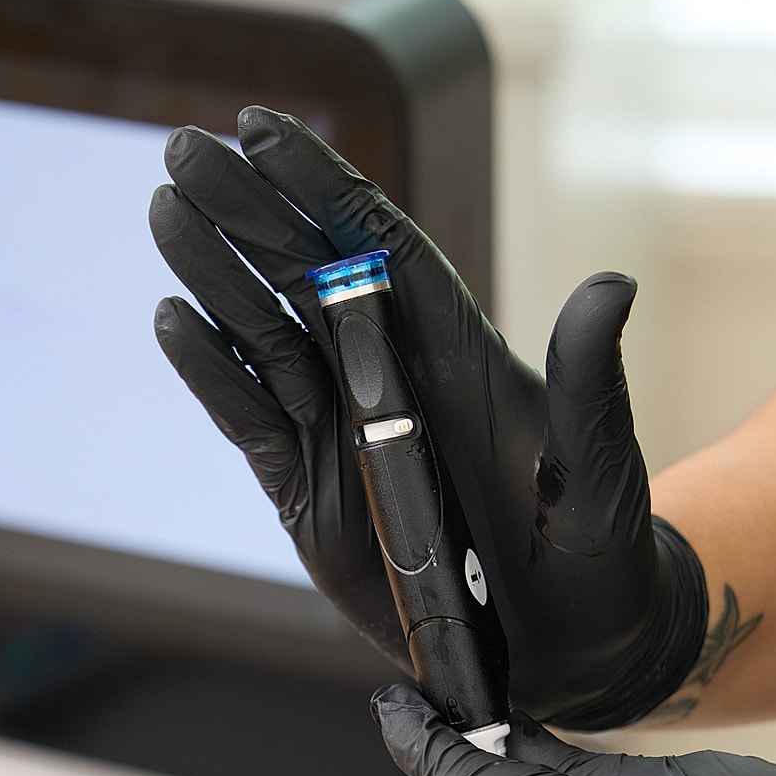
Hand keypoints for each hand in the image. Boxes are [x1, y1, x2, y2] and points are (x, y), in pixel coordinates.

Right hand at [150, 106, 706, 727]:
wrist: (561, 645)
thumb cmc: (594, 550)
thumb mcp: (599, 467)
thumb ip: (589, 384)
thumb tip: (609, 289)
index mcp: (457, 354)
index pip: (381, 248)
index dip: (323, 187)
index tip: (263, 130)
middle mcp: (391, 381)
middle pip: (307, 278)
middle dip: (248, 212)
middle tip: (183, 149)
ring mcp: (345, 437)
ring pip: (266, 342)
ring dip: (216, 278)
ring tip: (166, 214)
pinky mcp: (311, 494)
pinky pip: (254, 426)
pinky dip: (214, 377)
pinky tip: (177, 324)